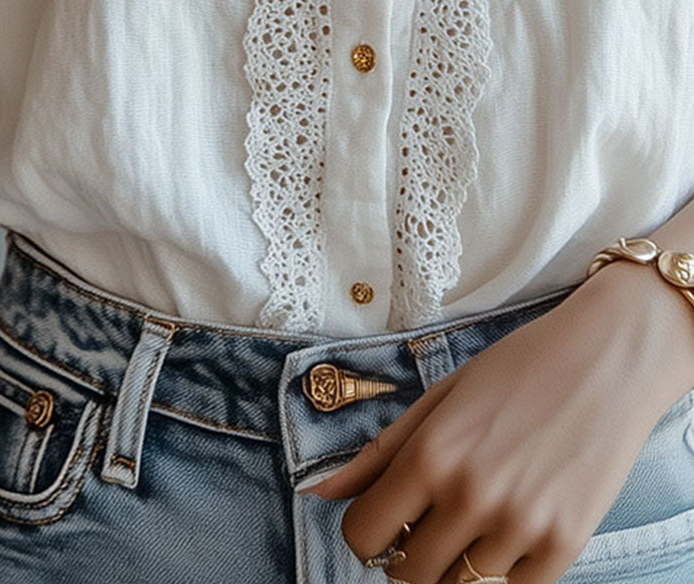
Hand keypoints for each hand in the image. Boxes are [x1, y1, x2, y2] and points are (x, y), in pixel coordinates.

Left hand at [299, 265, 693, 583]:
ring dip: (456, 560)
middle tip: (429, 519)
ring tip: (476, 512)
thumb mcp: (440, 397)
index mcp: (431, 455)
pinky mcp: (565, 545)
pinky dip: (505, 567)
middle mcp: (470, 496)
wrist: (606, 359)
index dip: (366, 532)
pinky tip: (513, 522)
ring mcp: (520, 526)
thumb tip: (317, 492)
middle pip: (408, 573)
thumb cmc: (517, 368)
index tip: (383, 519)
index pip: (364, 535)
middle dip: (407, 552)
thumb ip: (379, 452)